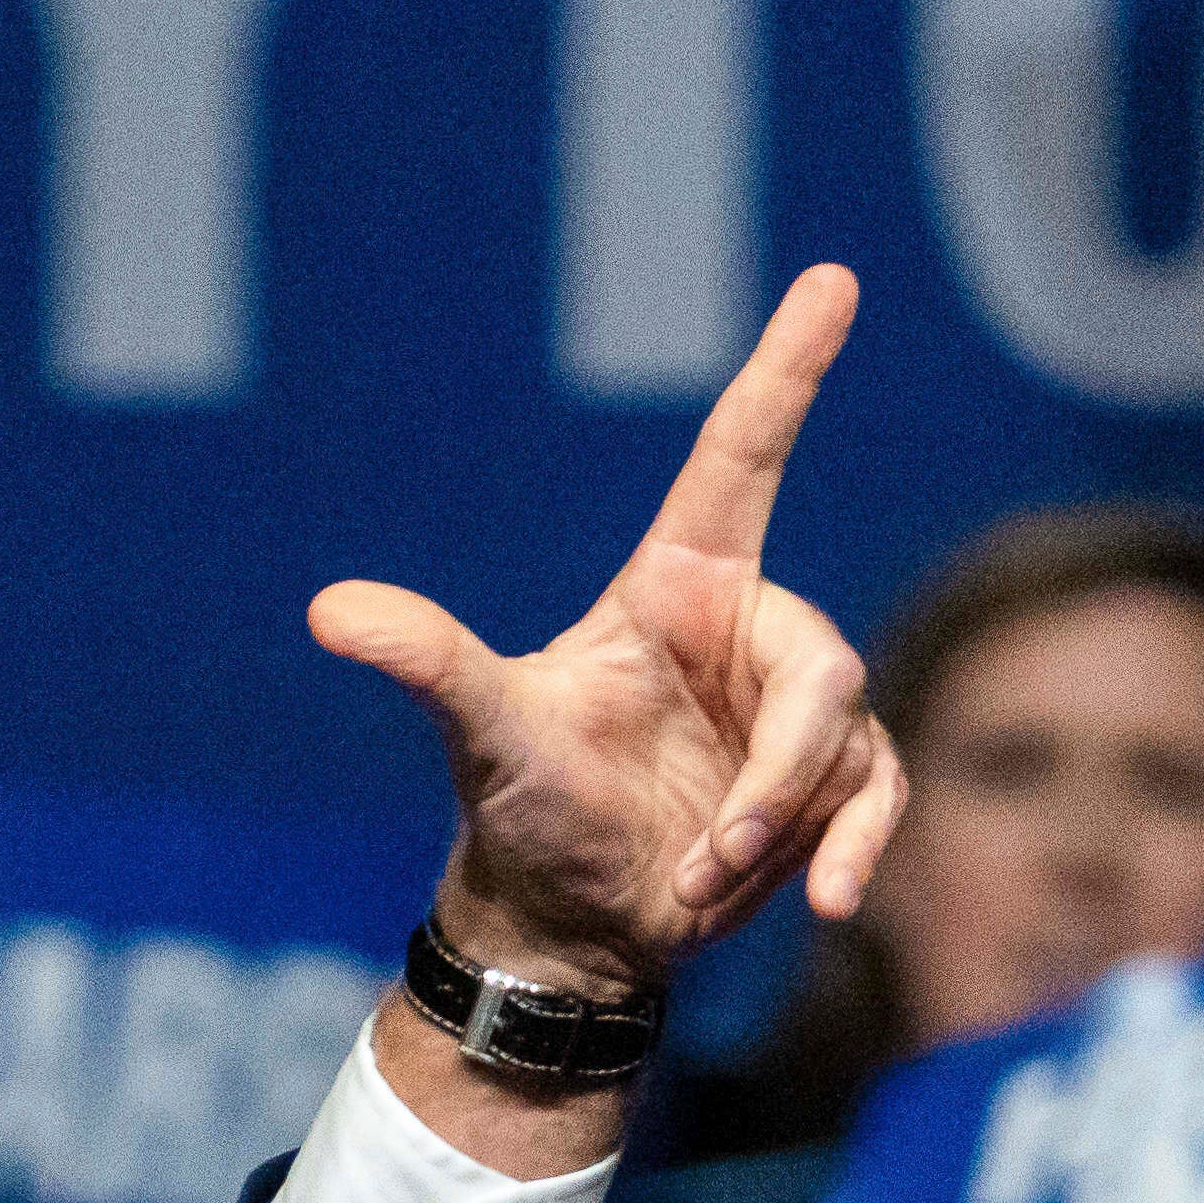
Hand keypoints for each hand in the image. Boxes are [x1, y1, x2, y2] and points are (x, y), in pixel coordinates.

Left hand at [308, 264, 900, 996]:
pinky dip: (854, 851)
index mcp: (678, 589)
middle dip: (780, 768)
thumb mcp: (485, 733)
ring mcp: (793, 710)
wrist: (568, 926)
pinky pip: (877, 796)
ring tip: (705, 879)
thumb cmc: (524, 814)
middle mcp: (745, 634)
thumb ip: (431, 660)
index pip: (743, 457)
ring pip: (845, 740)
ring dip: (786, 823)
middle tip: (714, 852)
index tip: (831, 276)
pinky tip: (822, 901)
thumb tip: (326, 609)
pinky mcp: (827, 784)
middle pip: (822, 666)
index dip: (788, 368)